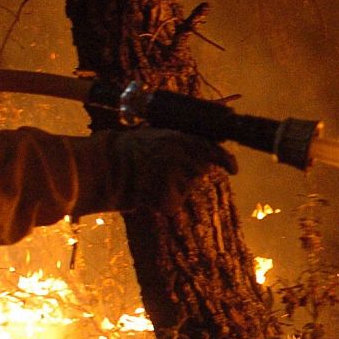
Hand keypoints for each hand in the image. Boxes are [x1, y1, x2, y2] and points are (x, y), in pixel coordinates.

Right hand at [110, 127, 236, 211]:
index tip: (234, 170)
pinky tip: (146, 193)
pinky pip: (173, 203)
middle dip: (188, 172)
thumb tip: (204, 149)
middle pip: (199, 170)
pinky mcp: (170, 199)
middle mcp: (182, 157)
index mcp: (179, 138)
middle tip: (163, 170)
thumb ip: (180, 140)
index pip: (212, 150)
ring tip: (148, 179)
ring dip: (174, 185)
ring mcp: (176, 178)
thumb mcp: (155, 135)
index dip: (226, 160)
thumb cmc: (124, 149)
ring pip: (186, 186)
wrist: (104, 166)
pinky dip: (162, 202)